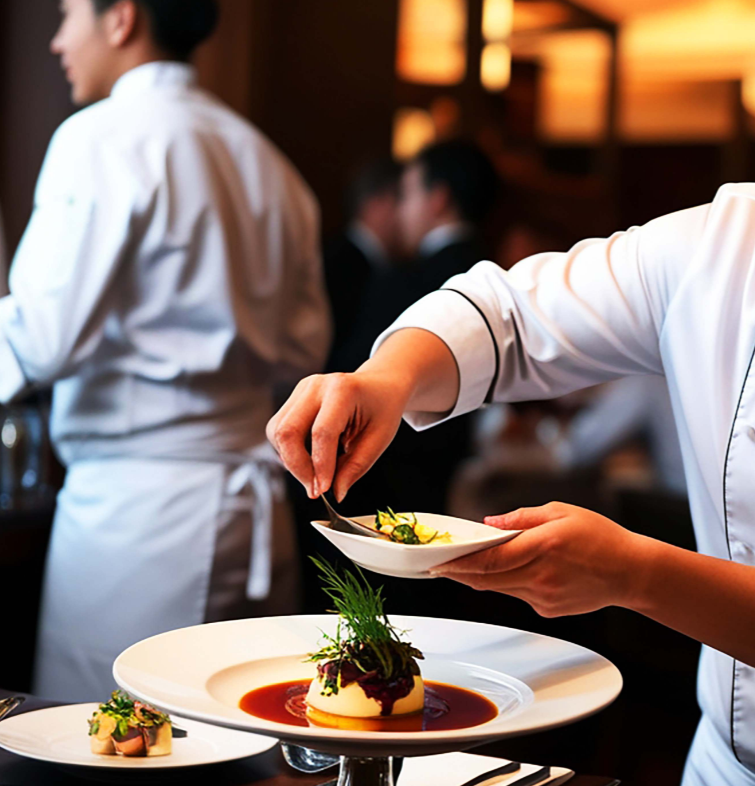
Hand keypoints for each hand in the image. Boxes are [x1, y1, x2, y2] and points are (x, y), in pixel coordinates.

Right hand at [266, 370, 411, 500]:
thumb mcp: (379, 440)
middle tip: (315, 490)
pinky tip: (311, 457)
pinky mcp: (294, 398)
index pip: (321, 433)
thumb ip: (355, 467)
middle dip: (297, 467)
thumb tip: (335, 494)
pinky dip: (290, 450)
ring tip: (316, 472)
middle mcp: (316, 386)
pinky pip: (279, 430)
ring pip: (277, 432)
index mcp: (343, 390)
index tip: (323, 491)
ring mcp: (302, 390)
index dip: (319, 466)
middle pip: (287, 432)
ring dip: (291, 460)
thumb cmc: (382, 409)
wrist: (380, 384)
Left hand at [433, 502, 650, 616]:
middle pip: (487, 579)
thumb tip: (490, 523)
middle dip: (459, 572)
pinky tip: (505, 572)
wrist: (632, 572)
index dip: (460, 562)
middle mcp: (541, 576)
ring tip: (460, 565)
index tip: (437, 561)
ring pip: (499, 588)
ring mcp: (544, 597)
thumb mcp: (561, 512)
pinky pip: (517, 594)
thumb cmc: (601, 537)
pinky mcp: (548, 609)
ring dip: (478, 577)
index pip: (490, 559)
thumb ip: (523, 517)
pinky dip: (506, 582)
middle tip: (437, 565)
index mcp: (543, 547)